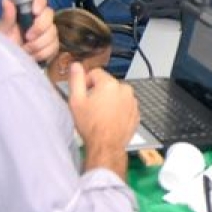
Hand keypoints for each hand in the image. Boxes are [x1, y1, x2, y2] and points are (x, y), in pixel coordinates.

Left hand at [0, 0, 57, 64]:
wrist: (9, 63)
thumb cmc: (3, 44)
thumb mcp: (3, 31)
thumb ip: (7, 16)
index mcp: (26, 10)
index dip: (40, 2)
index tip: (35, 11)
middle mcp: (39, 18)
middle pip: (49, 15)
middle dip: (40, 28)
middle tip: (27, 37)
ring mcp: (47, 32)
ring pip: (53, 32)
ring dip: (39, 44)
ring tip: (25, 50)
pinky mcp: (52, 45)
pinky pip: (54, 47)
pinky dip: (43, 53)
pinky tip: (33, 56)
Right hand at [68, 65, 137, 179]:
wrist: (106, 145)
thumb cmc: (91, 125)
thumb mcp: (76, 101)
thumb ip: (76, 80)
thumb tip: (75, 66)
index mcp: (109, 84)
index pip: (95, 73)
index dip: (86, 82)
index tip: (83, 94)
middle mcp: (124, 89)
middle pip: (107, 83)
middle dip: (98, 91)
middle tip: (91, 107)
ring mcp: (132, 101)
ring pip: (117, 94)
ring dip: (109, 100)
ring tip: (100, 115)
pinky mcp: (136, 112)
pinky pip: (125, 105)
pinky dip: (118, 109)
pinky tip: (110, 119)